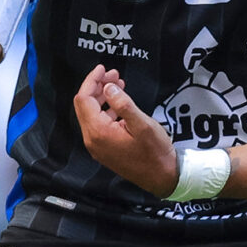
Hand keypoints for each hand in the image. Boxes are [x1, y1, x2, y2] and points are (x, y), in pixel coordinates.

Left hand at [73, 67, 178, 196]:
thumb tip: (108, 87)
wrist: (162, 178)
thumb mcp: (143, 124)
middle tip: (115, 74)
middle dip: (97, 87)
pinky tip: (119, 104)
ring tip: (119, 85)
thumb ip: (123, 104)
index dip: (91, 80)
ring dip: (101, 97)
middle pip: (84, 106)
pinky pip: (97, 124)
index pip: (84, 99)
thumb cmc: (155, 152)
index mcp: (98, 132)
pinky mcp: (103, 149)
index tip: (104, 68)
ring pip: (90, 114)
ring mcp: (96, 146)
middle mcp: (92, 140)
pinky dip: (105, 110)